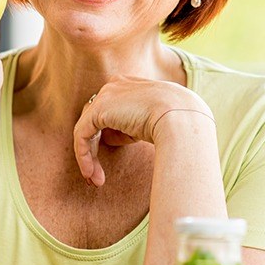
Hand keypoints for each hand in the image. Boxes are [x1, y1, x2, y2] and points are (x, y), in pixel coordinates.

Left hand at [73, 75, 213, 186]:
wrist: (181, 118)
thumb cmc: (175, 123)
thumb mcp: (150, 121)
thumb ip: (129, 125)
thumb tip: (110, 138)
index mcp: (128, 84)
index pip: (109, 110)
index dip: (107, 135)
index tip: (110, 158)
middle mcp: (115, 85)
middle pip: (94, 118)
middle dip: (94, 148)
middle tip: (96, 174)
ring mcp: (106, 95)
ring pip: (86, 128)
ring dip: (89, 156)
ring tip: (96, 180)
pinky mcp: (98, 109)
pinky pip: (82, 134)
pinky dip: (84, 155)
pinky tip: (91, 173)